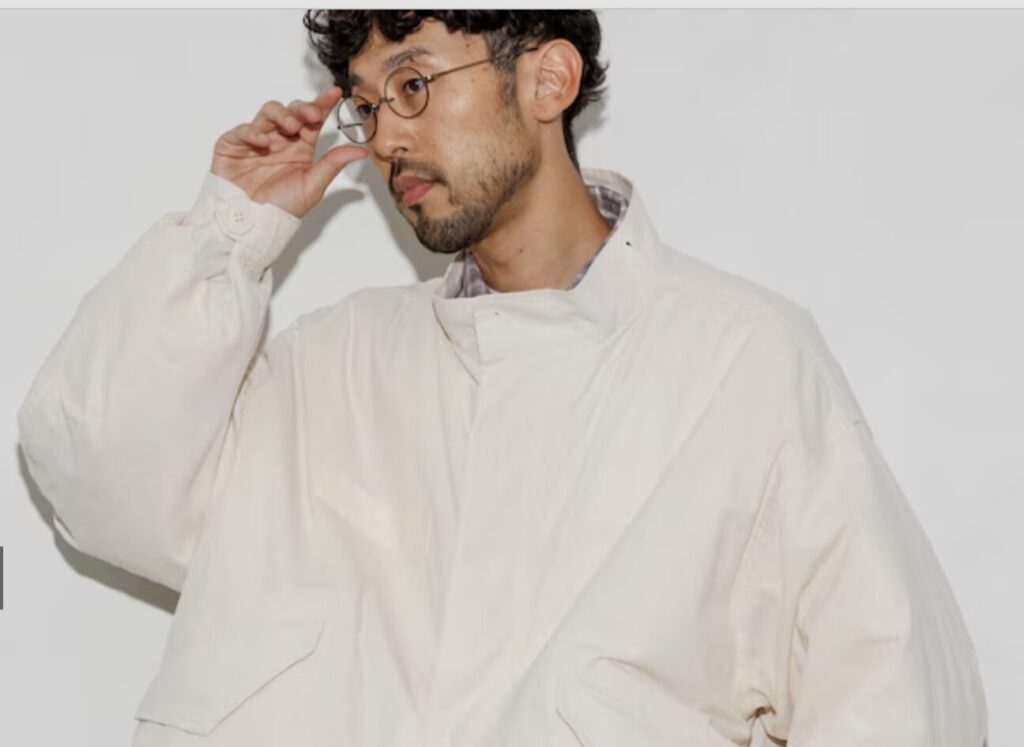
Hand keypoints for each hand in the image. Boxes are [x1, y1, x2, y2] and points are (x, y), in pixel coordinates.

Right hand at [211, 87, 367, 218]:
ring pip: (268, 113)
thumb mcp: (312, 186)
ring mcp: (256, 140)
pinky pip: (243, 130)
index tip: (335, 94)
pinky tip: (264, 142)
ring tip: (291, 128)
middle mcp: (280, 140)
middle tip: (312, 115)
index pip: (312, 120)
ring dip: (281, 115)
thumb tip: (361, 151)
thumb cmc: (281, 208)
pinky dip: (253, 132)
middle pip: (291, 111)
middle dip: (302, 108)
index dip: (322, 104)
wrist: (251, 223)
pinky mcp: (234, 145)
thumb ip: (333, 164)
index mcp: (300, 147)